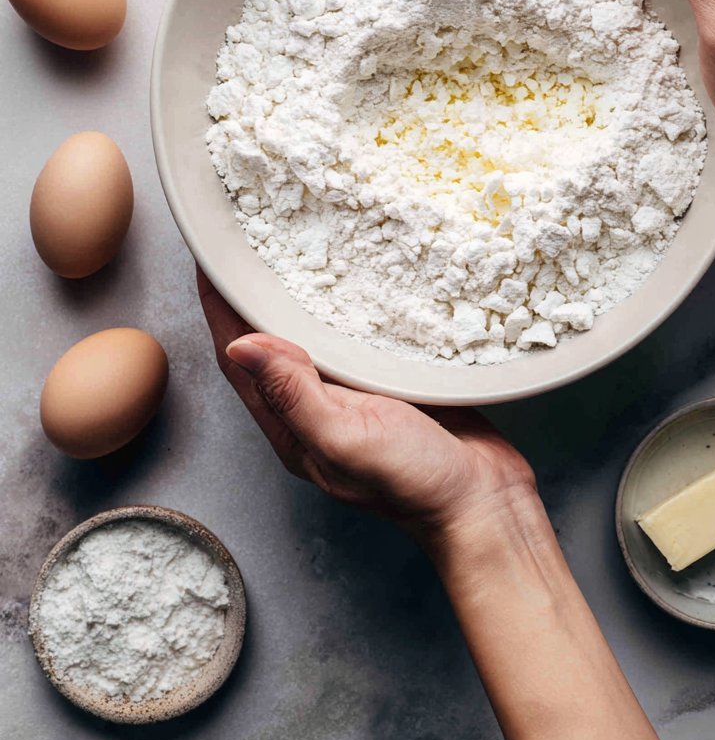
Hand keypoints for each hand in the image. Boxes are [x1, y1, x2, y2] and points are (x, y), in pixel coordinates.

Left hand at [198, 268, 535, 536]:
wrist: (482, 501)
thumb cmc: (413, 482)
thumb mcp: (345, 438)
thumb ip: (293, 394)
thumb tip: (239, 345)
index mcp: (291, 424)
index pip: (238, 358)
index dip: (218, 307)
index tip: (207, 257)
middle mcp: (314, 405)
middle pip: (268, 340)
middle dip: (250, 293)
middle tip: (246, 238)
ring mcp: (352, 393)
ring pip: (312, 333)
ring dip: (296, 293)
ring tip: (288, 247)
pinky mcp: (388, 380)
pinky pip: (355, 334)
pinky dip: (345, 304)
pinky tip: (351, 278)